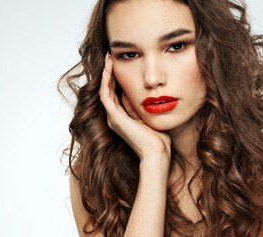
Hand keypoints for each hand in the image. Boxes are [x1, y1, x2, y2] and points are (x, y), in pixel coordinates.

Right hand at [99, 53, 171, 169]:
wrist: (157, 152)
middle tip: (111, 57)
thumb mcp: (146, 116)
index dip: (116, 79)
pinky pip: (106, 94)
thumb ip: (136, 106)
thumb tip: (130, 93)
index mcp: (122, 118)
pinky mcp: (114, 117)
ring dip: (106, 74)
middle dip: (109, 73)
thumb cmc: (157, 138)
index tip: (119, 64)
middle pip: (108, 91)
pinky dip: (106, 80)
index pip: (115, 94)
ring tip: (109, 58)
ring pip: (104, 90)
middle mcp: (114, 117)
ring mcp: (113, 118)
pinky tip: (110, 68)